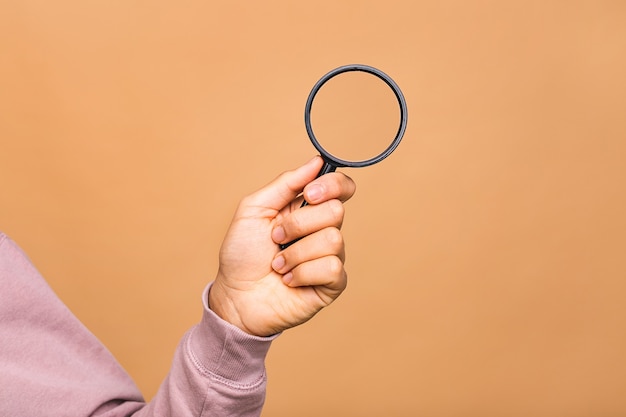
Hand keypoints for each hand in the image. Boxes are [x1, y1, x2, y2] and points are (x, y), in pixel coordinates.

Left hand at [208, 156, 355, 336]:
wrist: (235, 296)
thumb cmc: (242, 254)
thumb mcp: (254, 209)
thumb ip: (286, 183)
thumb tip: (316, 161)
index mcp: (307, 209)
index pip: (341, 187)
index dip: (333, 185)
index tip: (309, 194)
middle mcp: (323, 230)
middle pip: (335, 211)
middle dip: (298, 225)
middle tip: (276, 238)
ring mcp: (329, 257)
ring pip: (333, 240)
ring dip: (295, 253)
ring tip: (278, 264)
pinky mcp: (332, 283)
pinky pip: (332, 268)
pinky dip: (303, 273)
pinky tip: (289, 280)